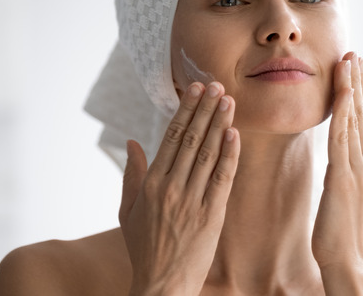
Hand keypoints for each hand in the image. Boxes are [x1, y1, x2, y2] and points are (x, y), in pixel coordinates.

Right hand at [119, 82, 239, 295]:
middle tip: (216, 85)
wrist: (162, 285)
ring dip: (220, 124)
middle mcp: (171, 187)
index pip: (171, 137)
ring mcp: (192, 200)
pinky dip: (229, 154)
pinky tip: (235, 133)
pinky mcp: (212, 214)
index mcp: (151, 184)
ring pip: (209, 153)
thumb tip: (132, 142)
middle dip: (205, 109)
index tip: (195, 90)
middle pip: (192, 139)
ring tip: (228, 100)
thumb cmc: (144, 249)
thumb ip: (131, 175)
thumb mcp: (127, 212)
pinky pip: (223, 178)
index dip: (185, 111)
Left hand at [312, 52, 362, 292]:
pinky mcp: (343, 176)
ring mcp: (360, 168)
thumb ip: (347, 173)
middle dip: (359, 82)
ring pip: (354, 118)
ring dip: (351, 87)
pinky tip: (341, 88)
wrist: (345, 263)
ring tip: (348, 60)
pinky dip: (343, 108)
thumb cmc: (341, 235)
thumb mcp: (346, 197)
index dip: (359, 94)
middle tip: (355, 54)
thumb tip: (342, 160)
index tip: (355, 70)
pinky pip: (342, 134)